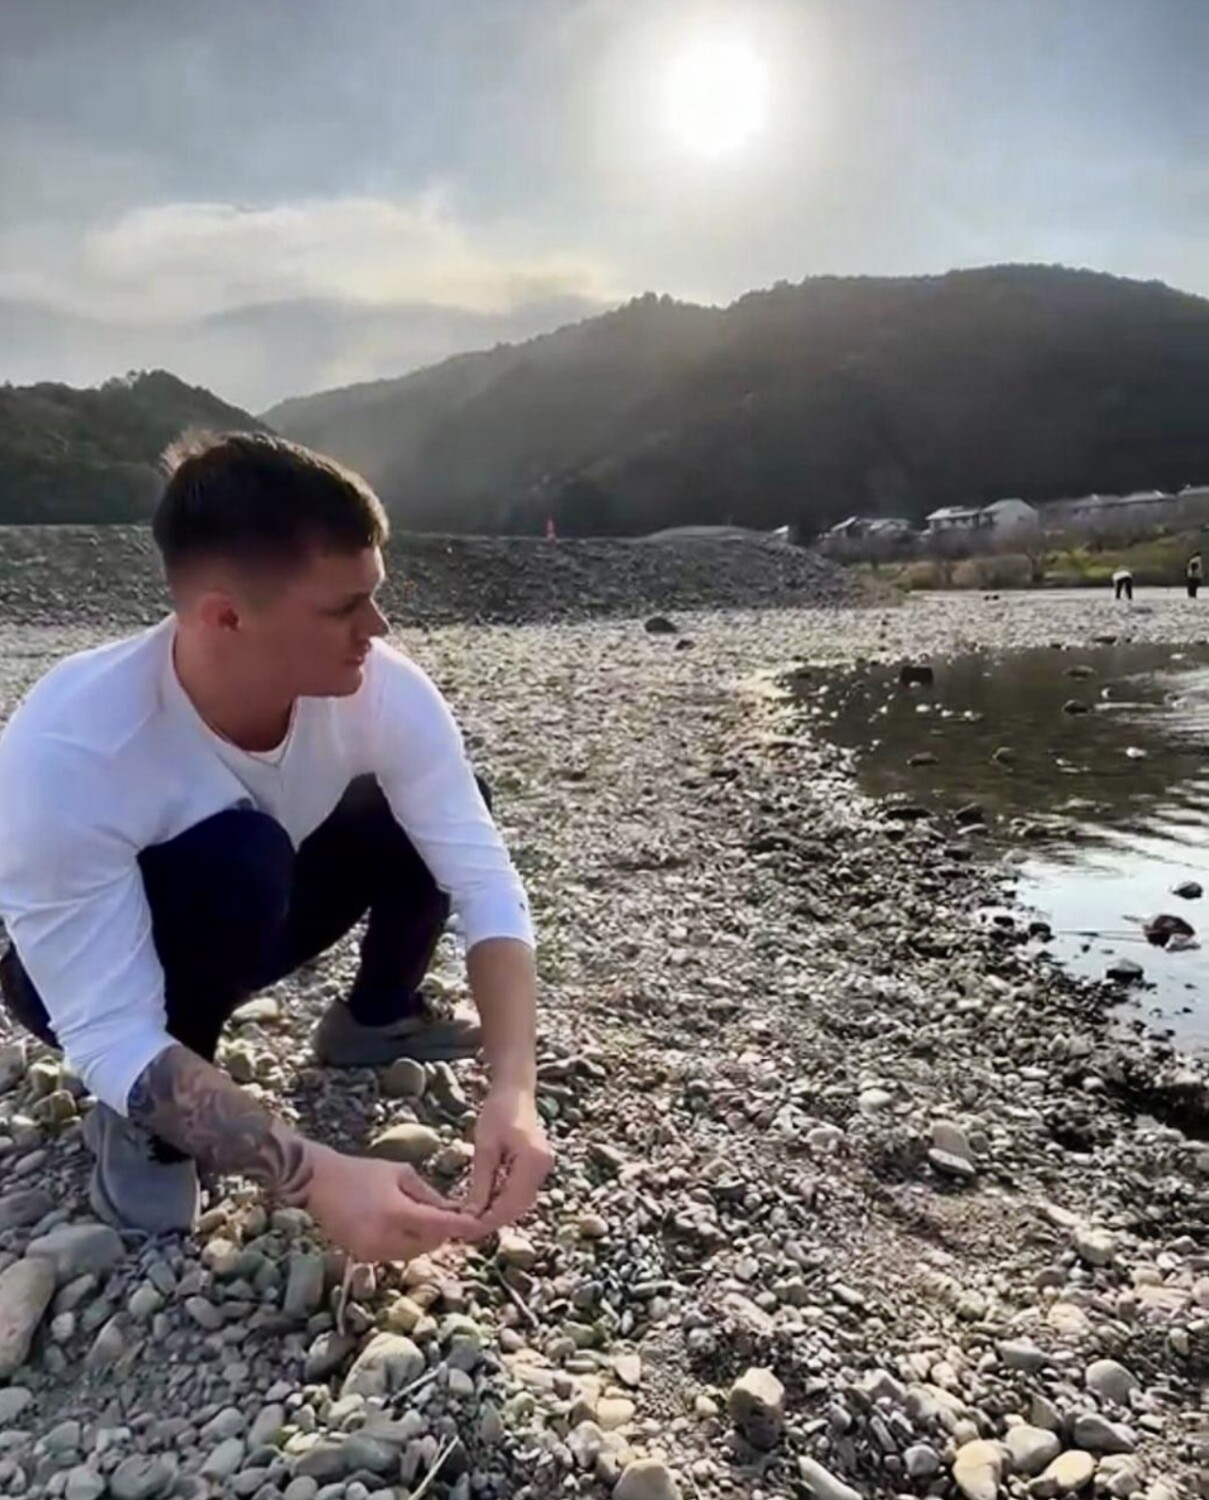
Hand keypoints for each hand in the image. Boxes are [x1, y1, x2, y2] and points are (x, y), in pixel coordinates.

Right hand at [303, 1144, 481, 1261]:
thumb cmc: (363, 1172)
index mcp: (396, 1213)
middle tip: (446, 1215)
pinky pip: (394, 1255)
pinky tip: (399, 1225)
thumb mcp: (401, 1173)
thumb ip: (428, 1194)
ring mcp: (372, 1252)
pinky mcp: (362, 1257)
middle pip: (428, 1244)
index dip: (460, 1227)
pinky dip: (403, 1243)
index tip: (478, 1226)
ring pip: (412, 1253)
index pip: (438, 1226)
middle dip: (440, 1231)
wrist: (320, 1183)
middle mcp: (385, 1238)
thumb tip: (453, 1210)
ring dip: (422, 1239)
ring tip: (419, 1217)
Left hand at [463, 1086, 553, 1232]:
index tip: (465, 1230)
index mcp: (533, 1162)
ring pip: (520, 1202)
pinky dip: (503, 1200)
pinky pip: (521, 1191)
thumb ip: (481, 1184)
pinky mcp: (538, 1166)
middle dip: (492, 1220)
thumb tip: (471, 1215)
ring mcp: (543, 1168)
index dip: (488, 1221)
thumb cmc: (498, 1111)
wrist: (515, 1089)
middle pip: (518, 1207)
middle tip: (465, 1229)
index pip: (510, 1204)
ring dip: (497, 1212)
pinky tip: (484, 1202)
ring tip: (471, 1219)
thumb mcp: (485, 1148)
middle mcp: (543, 1168)